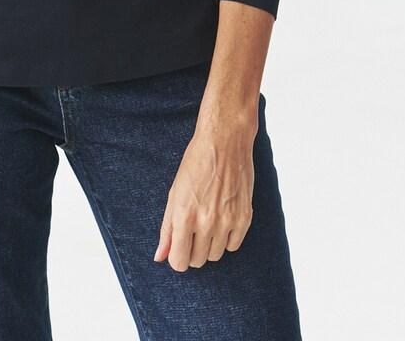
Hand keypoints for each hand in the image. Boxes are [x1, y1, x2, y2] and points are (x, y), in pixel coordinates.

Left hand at [153, 108, 257, 270]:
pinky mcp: (245, 218)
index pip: (179, 261)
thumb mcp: (174, 193)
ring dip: (210, 244)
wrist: (224, 141)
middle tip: (193, 229)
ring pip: (215, 256)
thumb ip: (167, 228)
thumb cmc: (196, 163)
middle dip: (192, 250)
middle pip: (197, 261)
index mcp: (184, 215)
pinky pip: (233, 247)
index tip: (179, 247)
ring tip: (208, 219)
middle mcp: (206, 222)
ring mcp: (227, 221)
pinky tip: (223, 218)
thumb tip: (159, 257)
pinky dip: (227, 238)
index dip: (177, 257)